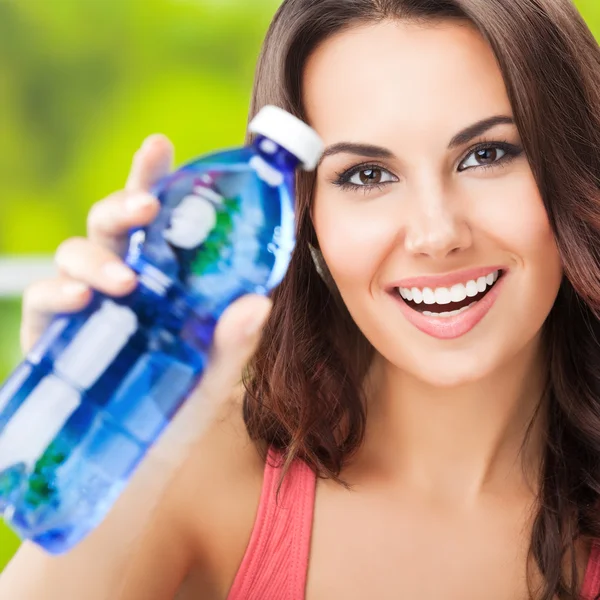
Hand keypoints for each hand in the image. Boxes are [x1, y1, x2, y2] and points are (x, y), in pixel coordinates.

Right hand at [19, 133, 271, 453]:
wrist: (122, 489)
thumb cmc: (166, 429)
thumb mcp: (206, 385)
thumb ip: (230, 346)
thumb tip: (257, 301)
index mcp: (159, 291)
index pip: (154, 227)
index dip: (152, 181)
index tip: (161, 145)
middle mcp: (119, 292)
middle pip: (112, 228)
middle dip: (123, 206)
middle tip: (145, 206)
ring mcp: (82, 314)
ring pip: (75, 256)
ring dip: (96, 254)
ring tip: (123, 278)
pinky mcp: (51, 344)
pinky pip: (45, 306)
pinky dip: (58, 295)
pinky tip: (80, 300)